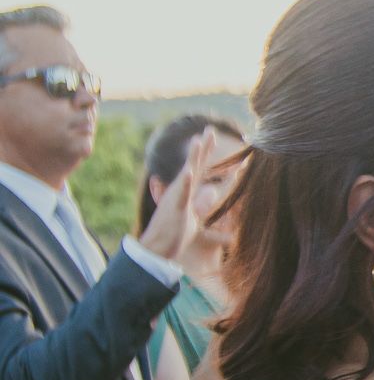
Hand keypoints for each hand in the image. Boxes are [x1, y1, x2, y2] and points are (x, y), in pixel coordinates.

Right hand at [139, 129, 214, 265]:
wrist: (156, 250)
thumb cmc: (173, 234)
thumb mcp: (193, 217)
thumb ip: (202, 203)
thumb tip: (213, 191)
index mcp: (186, 191)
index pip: (198, 168)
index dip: (205, 152)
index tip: (211, 135)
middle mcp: (180, 190)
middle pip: (194, 164)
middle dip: (203, 147)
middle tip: (210, 129)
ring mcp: (177, 198)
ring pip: (187, 174)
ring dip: (193, 158)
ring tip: (199, 141)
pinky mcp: (176, 210)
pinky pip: (181, 195)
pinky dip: (185, 183)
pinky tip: (189, 172)